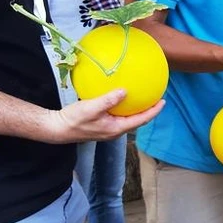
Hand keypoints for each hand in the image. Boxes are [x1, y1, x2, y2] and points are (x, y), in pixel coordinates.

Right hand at [50, 90, 164, 142]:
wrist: (58, 128)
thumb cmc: (74, 120)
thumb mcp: (91, 108)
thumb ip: (108, 100)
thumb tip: (124, 91)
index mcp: (116, 128)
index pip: (141, 120)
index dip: (153, 111)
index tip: (163, 101)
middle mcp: (115, 130)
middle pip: (138, 120)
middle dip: (149, 110)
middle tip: (157, 98)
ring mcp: (109, 128)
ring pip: (129, 119)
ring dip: (138, 109)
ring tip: (144, 97)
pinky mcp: (103, 124)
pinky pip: (120, 115)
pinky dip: (126, 107)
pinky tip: (123, 97)